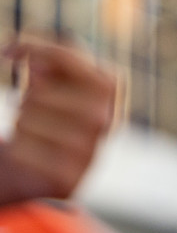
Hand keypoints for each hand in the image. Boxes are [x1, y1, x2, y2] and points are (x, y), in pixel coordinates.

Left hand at [1, 37, 117, 203]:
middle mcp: (108, 121)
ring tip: (32, 129)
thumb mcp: (51, 77)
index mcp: (111, 90)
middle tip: (29, 103)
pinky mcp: (68, 181)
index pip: (69, 60)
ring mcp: (89, 153)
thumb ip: (48, 59)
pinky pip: (21, 152)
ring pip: (27, 121)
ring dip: (19, 121)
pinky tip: (28, 152)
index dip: (38, 52)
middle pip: (41, 94)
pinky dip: (16, 148)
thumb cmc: (48, 111)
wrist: (45, 166)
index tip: (8, 51)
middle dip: (25, 95)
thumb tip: (35, 59)